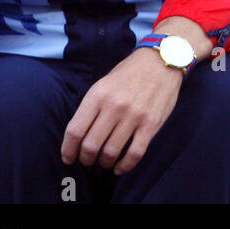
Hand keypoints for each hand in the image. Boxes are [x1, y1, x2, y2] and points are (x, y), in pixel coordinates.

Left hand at [60, 18, 209, 174]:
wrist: (162, 61)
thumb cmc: (130, 73)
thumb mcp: (104, 83)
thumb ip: (91, 107)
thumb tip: (79, 135)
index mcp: (98, 95)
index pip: (75, 130)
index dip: (68, 150)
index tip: (68, 158)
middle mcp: (114, 106)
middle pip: (90, 145)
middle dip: (85, 159)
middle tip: (87, 160)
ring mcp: (134, 116)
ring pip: (111, 152)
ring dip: (104, 163)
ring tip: (104, 162)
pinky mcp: (151, 124)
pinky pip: (135, 153)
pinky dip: (125, 166)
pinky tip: (120, 167)